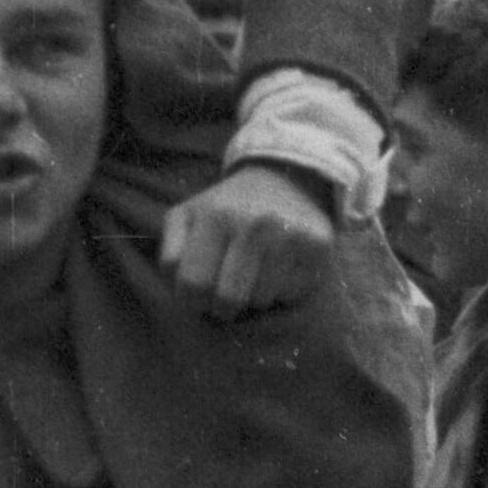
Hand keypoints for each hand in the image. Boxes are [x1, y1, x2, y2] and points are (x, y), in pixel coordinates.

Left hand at [156, 164, 336, 318]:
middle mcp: (254, 223)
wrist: (287, 178)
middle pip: (227, 300)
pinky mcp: (317, 245)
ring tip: (254, 275)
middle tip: (225, 297)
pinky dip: (281, 291)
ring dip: (253, 298)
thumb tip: (176, 285)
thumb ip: (170, 252)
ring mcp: (288, 235)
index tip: (199, 296)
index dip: (192, 301)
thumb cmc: (228, 209)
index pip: (192, 285)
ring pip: (260, 301)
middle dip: (222, 308)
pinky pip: (290, 294)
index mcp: (215, 216)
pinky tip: (280, 269)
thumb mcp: (188, 217)